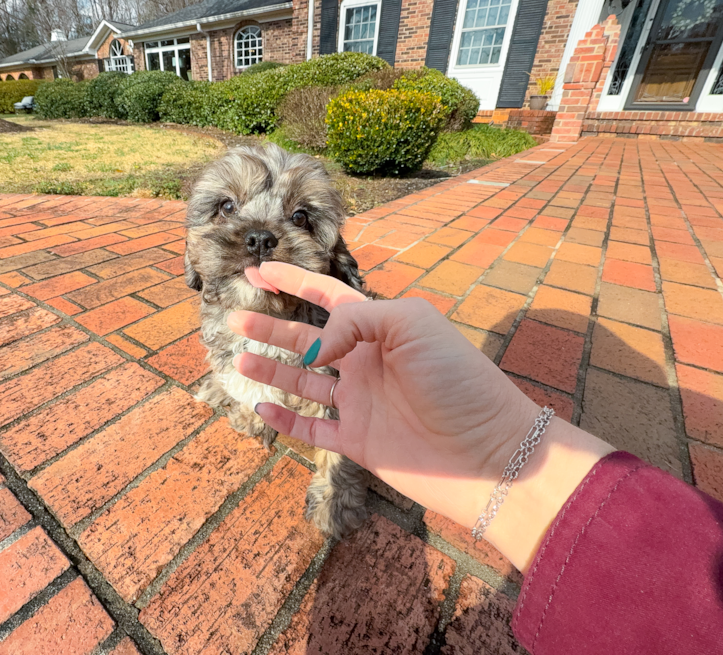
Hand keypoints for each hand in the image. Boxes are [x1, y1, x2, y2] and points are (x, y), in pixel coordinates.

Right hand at [229, 262, 612, 569]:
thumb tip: (312, 348)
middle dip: (270, 328)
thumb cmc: (458, 380)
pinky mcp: (358, 440)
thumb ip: (354, 322)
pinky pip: (312, 429)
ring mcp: (361, 402)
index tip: (258, 272)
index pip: (327, 298)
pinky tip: (263, 406)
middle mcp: (366, 362)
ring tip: (239, 360)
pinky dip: (285, 419)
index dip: (293, 282)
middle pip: (306, 339)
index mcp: (380, 328)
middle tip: (234, 320)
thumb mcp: (410, 324)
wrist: (487, 451)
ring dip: (270, 370)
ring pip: (303, 382)